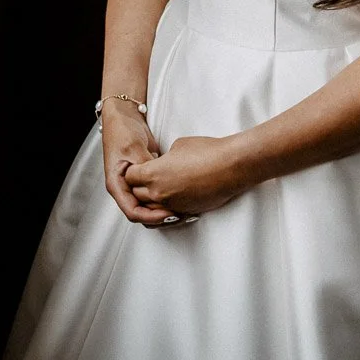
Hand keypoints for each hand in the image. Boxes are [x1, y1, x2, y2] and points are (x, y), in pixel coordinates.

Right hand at [100, 104, 175, 225]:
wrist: (124, 117)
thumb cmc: (122, 130)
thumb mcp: (133, 148)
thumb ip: (145, 166)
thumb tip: (158, 180)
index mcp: (117, 185)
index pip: (133, 212)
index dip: (152, 216)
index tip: (169, 213)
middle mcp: (125, 189)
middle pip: (143, 214)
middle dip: (162, 217)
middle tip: (182, 214)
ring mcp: (136, 185)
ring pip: (151, 206)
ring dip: (166, 209)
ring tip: (186, 209)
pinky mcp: (147, 179)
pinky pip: (157, 195)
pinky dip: (168, 198)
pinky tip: (183, 197)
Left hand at [123, 135, 248, 217]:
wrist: (230, 166)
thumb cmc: (206, 151)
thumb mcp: (178, 146)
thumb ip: (164, 159)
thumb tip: (163, 165)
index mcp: (152, 174)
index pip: (128, 177)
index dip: (131, 170)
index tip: (136, 166)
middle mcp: (158, 193)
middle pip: (136, 195)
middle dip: (137, 186)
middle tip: (143, 177)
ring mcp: (172, 205)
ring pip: (150, 209)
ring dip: (150, 200)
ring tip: (155, 189)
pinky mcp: (186, 211)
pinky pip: (167, 213)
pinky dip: (165, 207)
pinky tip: (170, 197)